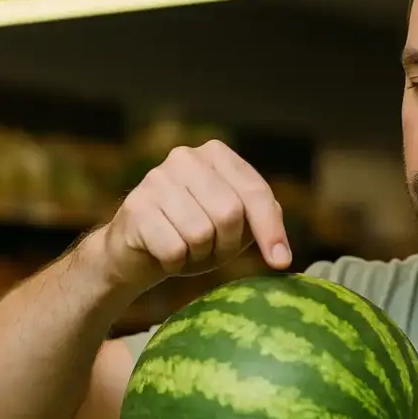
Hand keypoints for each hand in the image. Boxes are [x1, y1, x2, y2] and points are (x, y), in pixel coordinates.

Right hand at [97, 139, 290, 291]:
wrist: (136, 251)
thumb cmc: (193, 235)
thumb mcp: (235, 225)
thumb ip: (263, 222)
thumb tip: (282, 256)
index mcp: (216, 155)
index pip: (255, 191)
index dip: (270, 229)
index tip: (280, 262)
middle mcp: (186, 158)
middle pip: (229, 213)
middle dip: (226, 244)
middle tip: (211, 250)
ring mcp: (157, 179)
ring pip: (201, 232)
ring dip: (199, 255)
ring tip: (186, 249)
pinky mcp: (136, 206)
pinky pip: (173, 249)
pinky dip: (174, 263)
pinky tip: (164, 253)